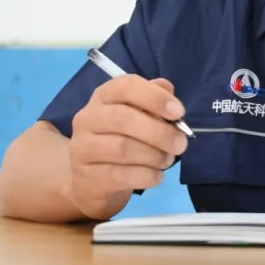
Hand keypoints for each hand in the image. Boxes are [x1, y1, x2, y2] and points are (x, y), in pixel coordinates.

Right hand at [66, 75, 187, 218]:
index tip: (179, 112)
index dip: (155, 97)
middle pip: (123, 118)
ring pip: (122, 148)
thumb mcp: (139, 114)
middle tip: (180, 143)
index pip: (126, 86)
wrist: (92, 178)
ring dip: (154, 155)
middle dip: (159, 132)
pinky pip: (120, 175)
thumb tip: (167, 89)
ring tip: (168, 159)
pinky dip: (146, 176)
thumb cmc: (122, 138)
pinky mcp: (87, 176)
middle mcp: (88, 118)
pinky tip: (157, 176)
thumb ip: (154, 100)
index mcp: (104, 96)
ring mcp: (83, 147)